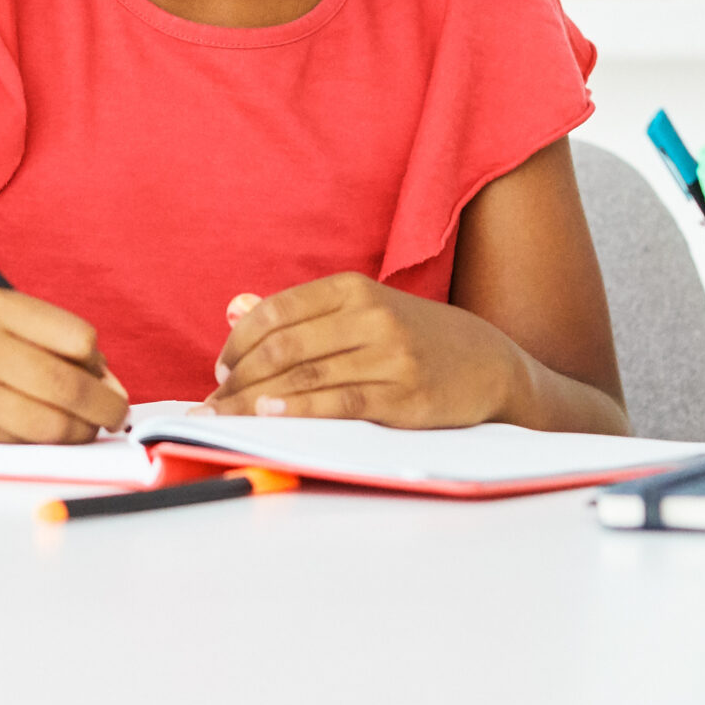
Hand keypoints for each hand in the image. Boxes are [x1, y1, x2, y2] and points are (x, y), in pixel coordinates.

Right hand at [0, 289, 130, 442]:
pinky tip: (39, 434)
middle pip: (72, 386)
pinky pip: (21, 443)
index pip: (78, 339)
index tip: (103, 377)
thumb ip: (35, 337)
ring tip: (81, 430)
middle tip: (113, 415)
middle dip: (106, 409)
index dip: (100, 365)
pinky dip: (41, 444)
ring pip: (52, 424)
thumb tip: (102, 380)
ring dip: (80, 434)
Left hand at [204, 272, 529, 427]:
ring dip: (257, 399)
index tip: (221, 367)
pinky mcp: (405, 395)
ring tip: (228, 415)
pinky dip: (300, 409)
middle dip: (240, 376)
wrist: (488, 362)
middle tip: (216, 400)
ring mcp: (390, 354)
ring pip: (306, 375)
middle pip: (285, 346)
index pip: (278, 311)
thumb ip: (300, 312)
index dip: (240, 341)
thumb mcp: (361, 310)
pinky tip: (271, 416)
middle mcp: (370, 315)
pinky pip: (341, 402)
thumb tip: (236, 308)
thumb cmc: (414, 337)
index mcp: (353, 289)